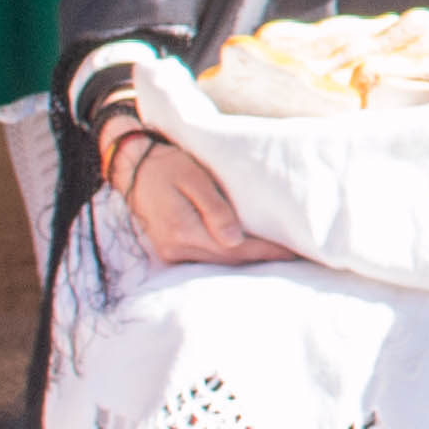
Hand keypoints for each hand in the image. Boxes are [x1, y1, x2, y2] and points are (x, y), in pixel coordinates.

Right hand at [104, 123, 291, 267]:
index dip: (265, 251)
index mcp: (184, 229)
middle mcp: (176, 248)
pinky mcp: (170, 250)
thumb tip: (235, 241)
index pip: (235, 248)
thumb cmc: (169, 165)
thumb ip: (215, 209)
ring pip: (217, 263)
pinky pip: (205, 259)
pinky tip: (247, 252)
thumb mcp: (194, 178)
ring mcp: (171, 252)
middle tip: (293, 256)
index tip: (292, 252)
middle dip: (261, 258)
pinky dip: (228, 257)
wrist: (135, 168)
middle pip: (228, 260)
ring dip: (246, 260)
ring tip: (276, 255)